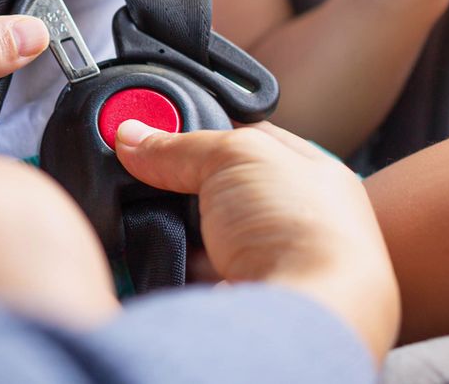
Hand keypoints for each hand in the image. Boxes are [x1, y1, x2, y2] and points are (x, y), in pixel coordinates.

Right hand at [114, 121, 398, 362]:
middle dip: (183, 184)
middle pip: (221, 190)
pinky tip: (158, 254)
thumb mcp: (236, 155)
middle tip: (146, 171)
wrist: (300, 321)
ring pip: (201, 237)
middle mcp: (294, 223)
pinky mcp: (235, 301)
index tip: (159, 126)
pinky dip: (168, 266)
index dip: (205, 129)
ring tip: (150, 215)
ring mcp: (266, 267)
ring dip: (175, 229)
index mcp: (312, 176)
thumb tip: (136, 138)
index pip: (250, 141)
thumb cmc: (302, 231)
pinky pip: (187, 276)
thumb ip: (183, 144)